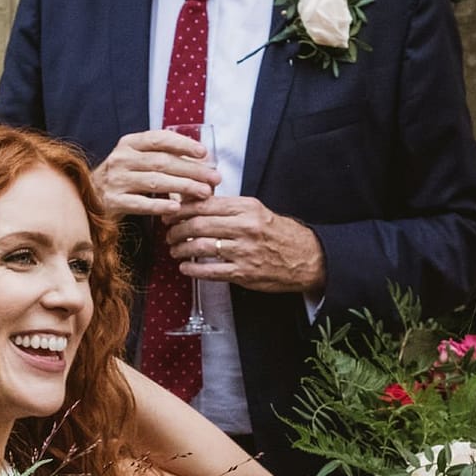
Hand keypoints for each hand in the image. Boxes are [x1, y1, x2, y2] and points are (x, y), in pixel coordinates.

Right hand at [92, 130, 219, 217]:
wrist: (86, 200)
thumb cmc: (121, 179)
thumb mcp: (135, 161)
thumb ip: (160, 156)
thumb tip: (201, 161)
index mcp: (128, 144)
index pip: (159, 139)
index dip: (183, 144)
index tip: (204, 153)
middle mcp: (121, 159)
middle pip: (162, 162)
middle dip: (192, 170)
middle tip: (215, 178)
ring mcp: (116, 180)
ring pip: (155, 182)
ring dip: (183, 187)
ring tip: (204, 193)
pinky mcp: (113, 202)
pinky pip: (141, 204)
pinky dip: (160, 205)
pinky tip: (177, 208)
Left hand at [166, 196, 326, 293]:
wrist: (306, 258)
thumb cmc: (278, 234)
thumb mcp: (256, 211)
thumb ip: (228, 208)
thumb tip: (195, 202)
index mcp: (247, 207)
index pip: (205, 204)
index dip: (181, 209)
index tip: (170, 213)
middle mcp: (245, 227)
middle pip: (198, 224)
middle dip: (176, 230)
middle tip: (169, 233)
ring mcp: (244, 251)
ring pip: (201, 247)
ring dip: (181, 249)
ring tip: (175, 250)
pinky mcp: (244, 273)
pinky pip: (211, 270)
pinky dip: (193, 269)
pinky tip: (185, 267)